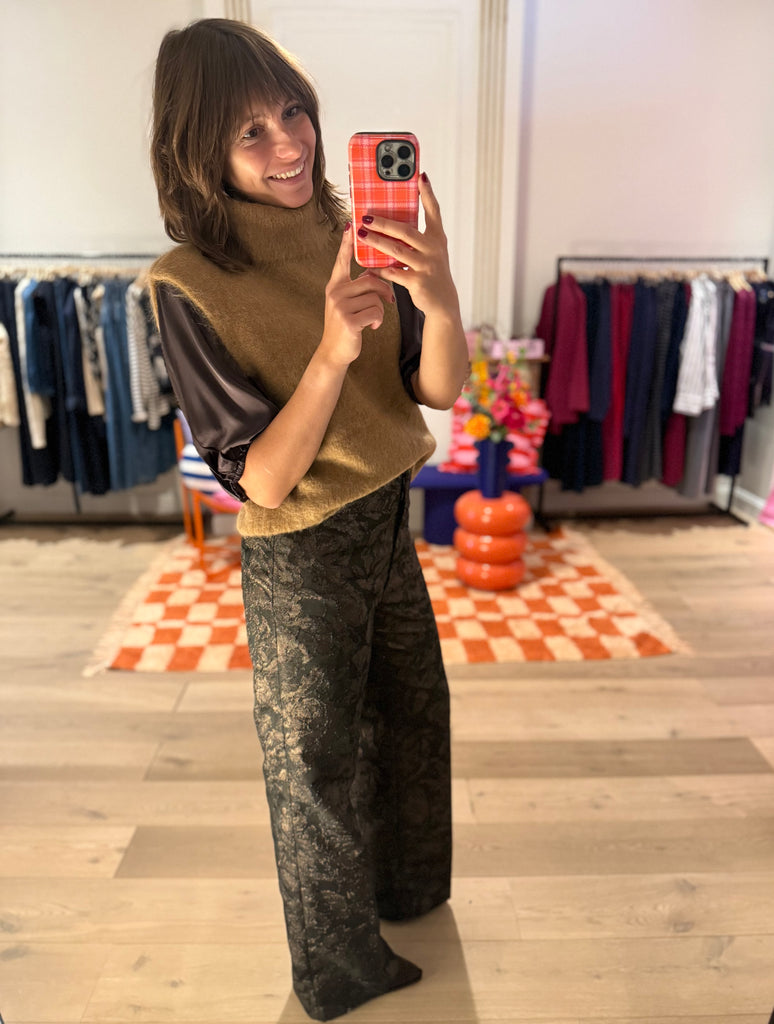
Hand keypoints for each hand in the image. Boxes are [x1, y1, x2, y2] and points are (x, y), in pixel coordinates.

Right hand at [319, 224, 395, 367]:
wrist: (335, 351)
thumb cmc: (346, 325)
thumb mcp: (348, 303)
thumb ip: (357, 287)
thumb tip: (374, 274)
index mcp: (335, 285)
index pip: (342, 260)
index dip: (346, 243)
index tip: (351, 225)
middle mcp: (335, 292)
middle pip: (371, 280)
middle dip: (384, 291)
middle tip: (389, 301)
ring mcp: (340, 306)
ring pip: (375, 297)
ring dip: (381, 310)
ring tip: (374, 319)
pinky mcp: (348, 320)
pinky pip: (375, 311)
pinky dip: (378, 320)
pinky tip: (372, 327)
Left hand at [357, 174, 459, 319]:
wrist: (443, 302)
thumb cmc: (432, 271)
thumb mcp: (431, 251)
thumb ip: (416, 236)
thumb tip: (391, 220)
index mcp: (437, 238)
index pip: (434, 211)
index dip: (428, 193)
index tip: (420, 175)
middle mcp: (434, 249)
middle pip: (405, 230)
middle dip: (383, 222)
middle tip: (365, 216)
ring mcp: (426, 266)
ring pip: (396, 250)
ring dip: (376, 242)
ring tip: (361, 234)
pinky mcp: (418, 282)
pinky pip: (394, 273)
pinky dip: (380, 270)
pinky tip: (368, 266)